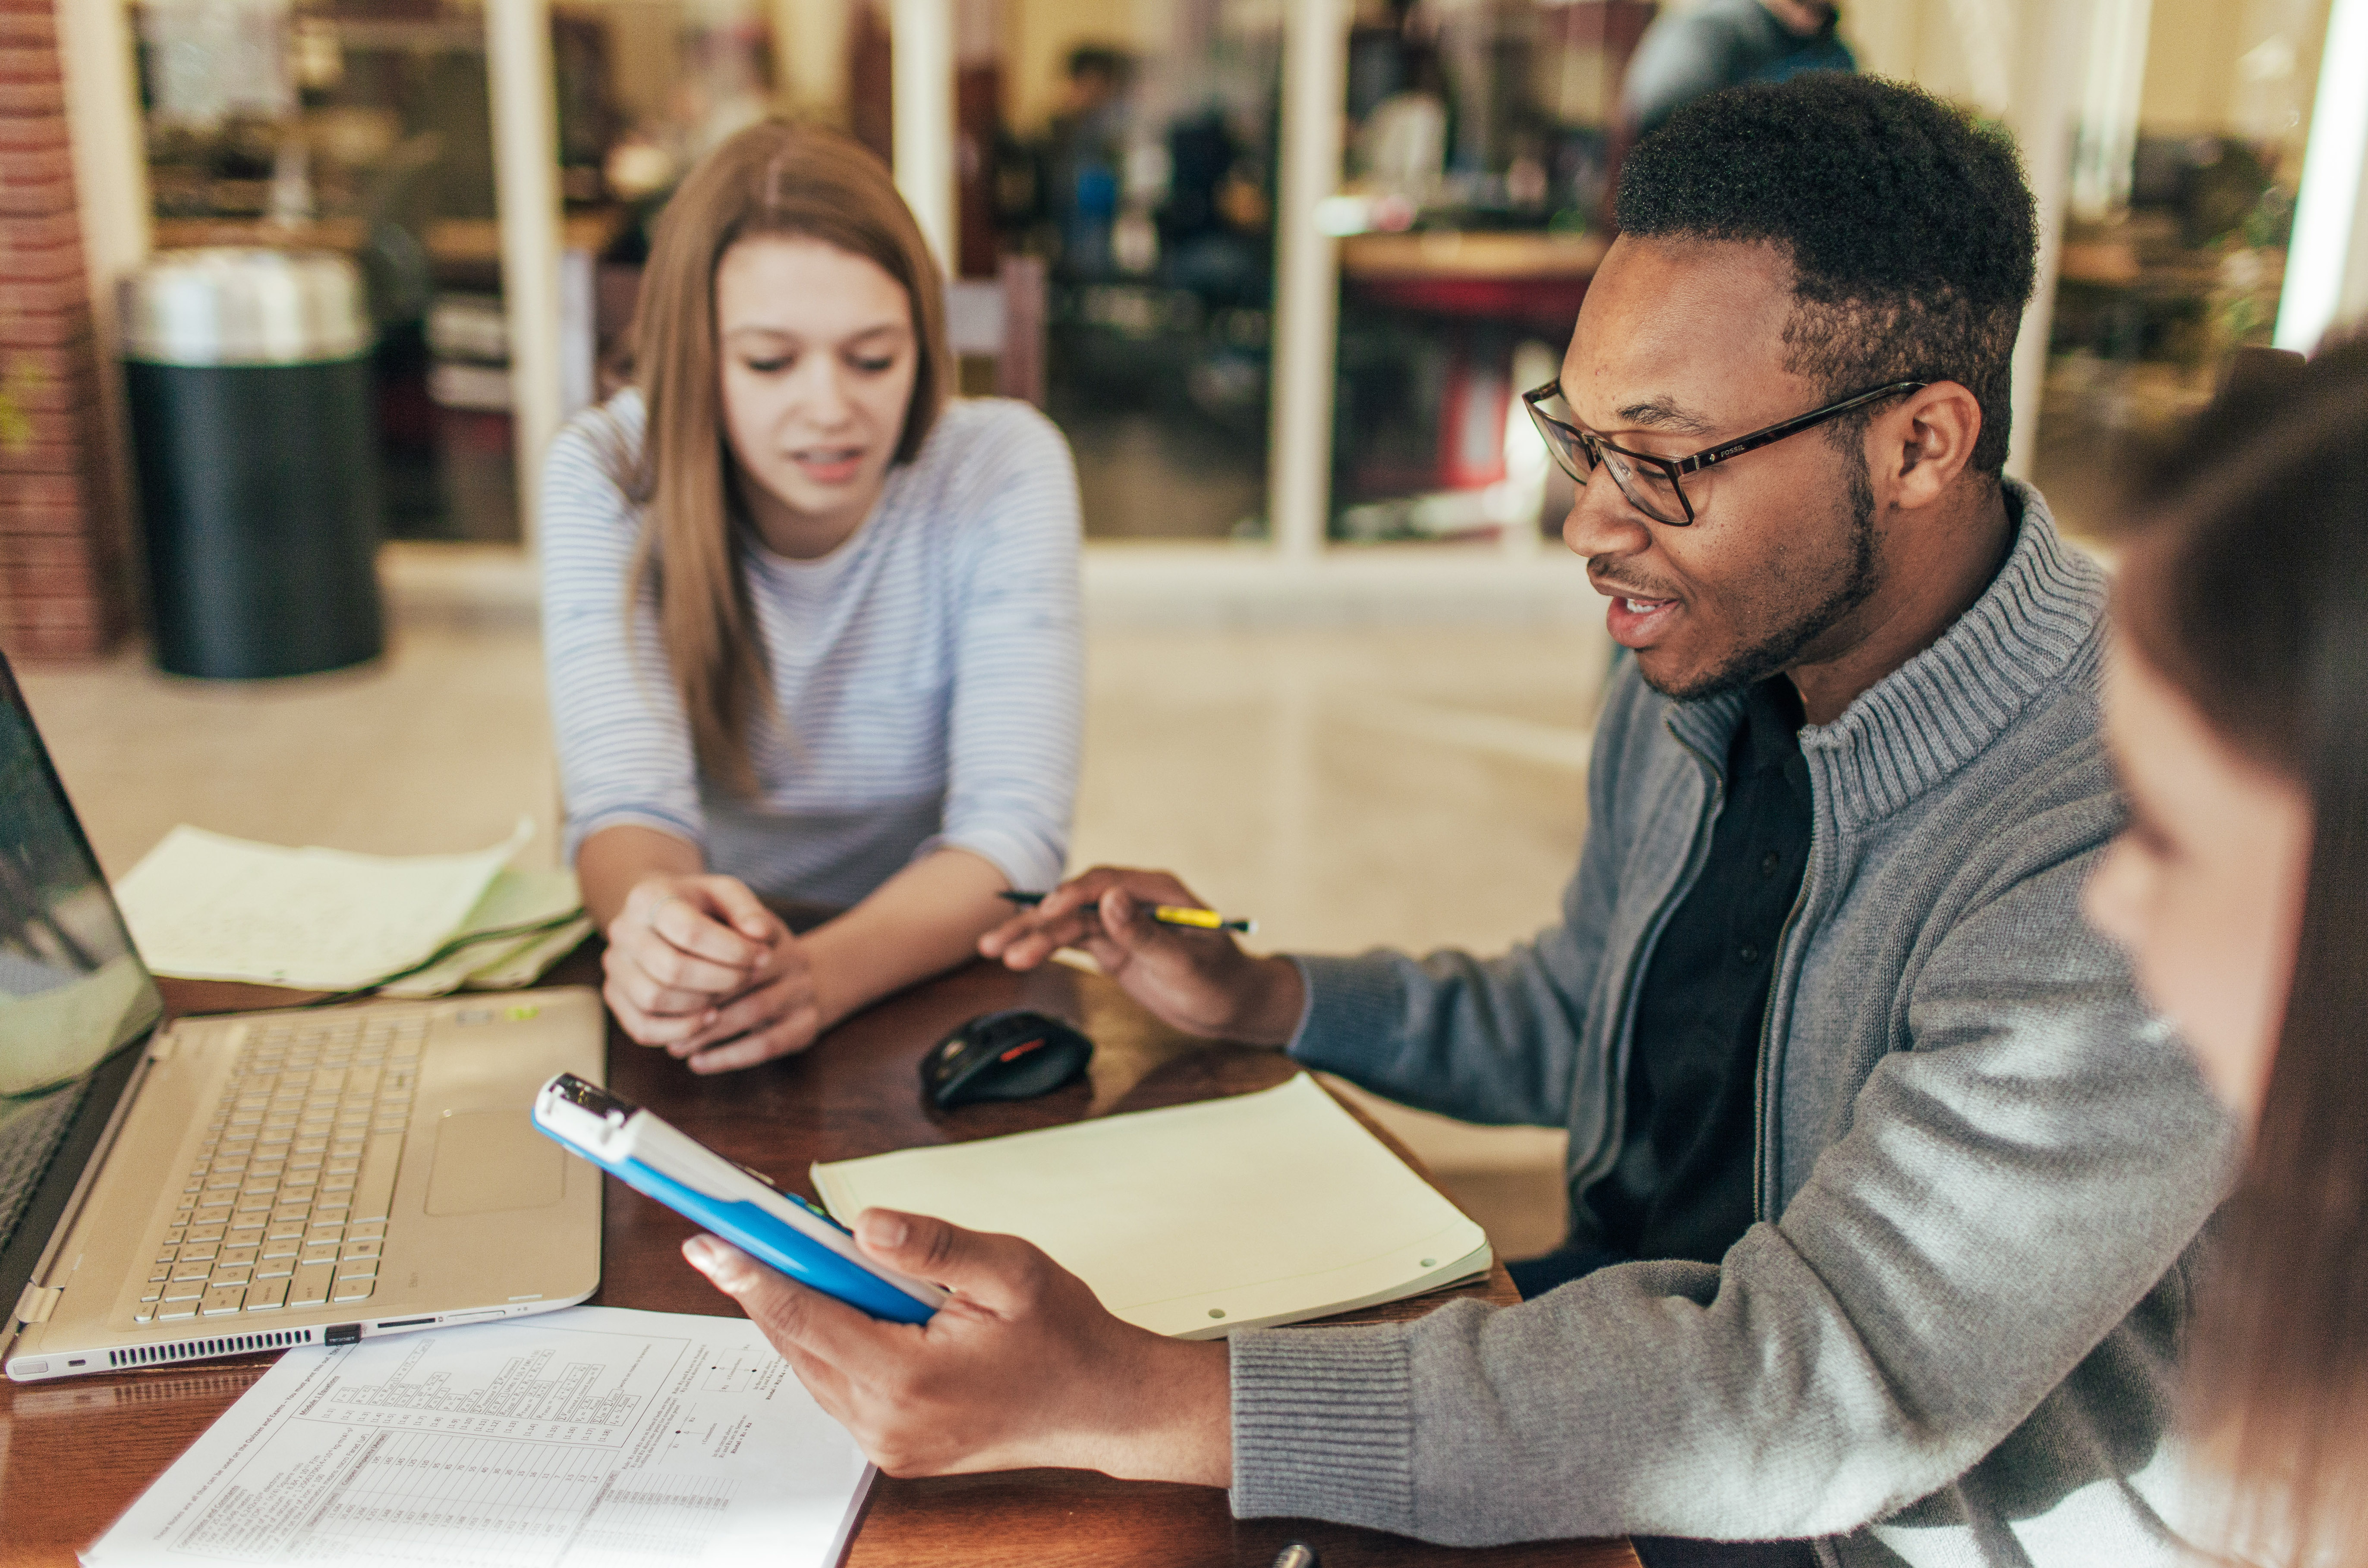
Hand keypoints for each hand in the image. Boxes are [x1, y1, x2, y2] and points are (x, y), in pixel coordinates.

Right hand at [601, 874, 821, 1072]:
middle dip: (721, 980)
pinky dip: (680, 1030)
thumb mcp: (727, 894)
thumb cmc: (701, 906)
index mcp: (649, 897)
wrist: (660, 915)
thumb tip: (762, 935)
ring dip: (702, 1005)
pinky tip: (709, 1018)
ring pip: (654, 1000)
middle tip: (749, 978)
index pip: (690, 932)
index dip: (733, 951)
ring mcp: (614, 966)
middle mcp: (622, 931)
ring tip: (730, 994)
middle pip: (671, 970)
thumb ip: (748, 910)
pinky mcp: (615, 996)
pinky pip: (642, 1027)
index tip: (761, 955)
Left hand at [683, 1211, 1230, 1483]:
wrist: (1104, 1405)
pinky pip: (835, 1385)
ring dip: (799, 1312)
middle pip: (797, 1342)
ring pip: (810, 1365)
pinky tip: (839, 1303)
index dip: (753, 1272)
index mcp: (910, 1379)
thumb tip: (864, 1223)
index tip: (710, 1241)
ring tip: (792, 1258)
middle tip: (738, 1233)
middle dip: (768, 1283)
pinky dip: (828, 1340)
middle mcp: (886, 1423)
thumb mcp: (1011, 1268)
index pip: (806, 1315)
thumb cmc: (1065, 1336)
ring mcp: (887, 1443)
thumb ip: (933, 1244)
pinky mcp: (892, 1447)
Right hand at [978, 867, 1304, 1044]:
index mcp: (1158, 891)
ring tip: (994, 951)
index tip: (1047, 911)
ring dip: (1032, 936)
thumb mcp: (1185, 964)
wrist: (1233, 1006)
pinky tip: (1013, 952)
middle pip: (1077, 904)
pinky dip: (1044, 946)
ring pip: (1067, 923)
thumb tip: (1110, 899)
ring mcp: (1119, 922)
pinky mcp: (1111, 945)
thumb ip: (1145, 934)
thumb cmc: (1221, 982)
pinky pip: (1071, 940)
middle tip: (1002, 944)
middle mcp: (1133, 900)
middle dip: (1039, 922)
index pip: (1106, 883)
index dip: (1073, 895)